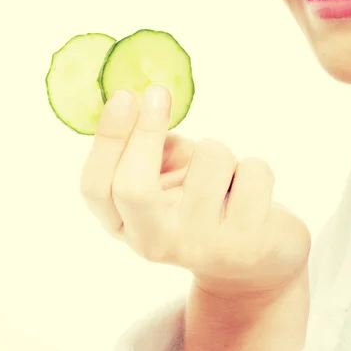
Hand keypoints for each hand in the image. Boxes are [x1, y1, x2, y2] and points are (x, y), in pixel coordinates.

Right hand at [80, 84, 310, 299]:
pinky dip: (255, 169)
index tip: (125, 95)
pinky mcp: (247, 244)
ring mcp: (201, 246)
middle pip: (133, 187)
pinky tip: (251, 193)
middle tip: (159, 92)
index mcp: (127, 223)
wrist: (254, 259)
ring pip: (210, 160)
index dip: (107, 139)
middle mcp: (156, 241)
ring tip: (226, 176)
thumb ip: (148, 145)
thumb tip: (142, 95)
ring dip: (221, 152)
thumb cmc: (203, 200)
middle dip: (147, 130)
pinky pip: (252, 172)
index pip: (96, 187)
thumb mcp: (166, 177)